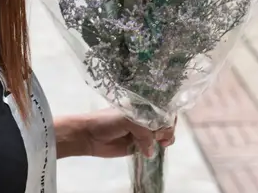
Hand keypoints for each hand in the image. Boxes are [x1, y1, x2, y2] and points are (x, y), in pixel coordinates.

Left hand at [59, 109, 175, 158]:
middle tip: (161, 136)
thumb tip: (151, 150)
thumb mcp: (126, 119)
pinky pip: (154, 148)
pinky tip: (156, 150)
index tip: (166, 123)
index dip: (168, 115)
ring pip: (163, 135)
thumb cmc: (106, 121)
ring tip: (161, 143)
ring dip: (165, 139)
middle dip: (167, 129)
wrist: (89, 136)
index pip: (162, 108)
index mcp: (141, 106)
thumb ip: (143, 131)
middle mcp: (144, 118)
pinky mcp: (140, 146)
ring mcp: (143, 132)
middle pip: (165, 122)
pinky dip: (158, 149)